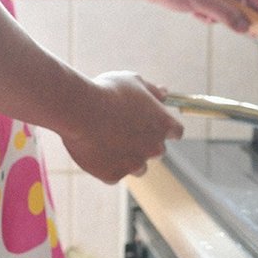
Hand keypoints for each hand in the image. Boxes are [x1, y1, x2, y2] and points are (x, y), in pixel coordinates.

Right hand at [60, 71, 183, 183]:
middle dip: (145, 143)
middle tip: (124, 130)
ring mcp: (135, 164)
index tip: (154, 123)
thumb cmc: (107, 92)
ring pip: (138, 167)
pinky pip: (114, 173)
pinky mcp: (114, 175)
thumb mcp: (132, 81)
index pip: (176, 132)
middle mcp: (154, 148)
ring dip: (128, 157)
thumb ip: (151, 90)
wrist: (80, 111)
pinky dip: (106, 164)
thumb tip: (164, 93)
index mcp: (163, 124)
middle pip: (158, 151)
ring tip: (107, 140)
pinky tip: (94, 149)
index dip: (165, 128)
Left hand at [141, 0, 257, 32]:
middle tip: (241, 30)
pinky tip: (194, 12)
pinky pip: (215, 0)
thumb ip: (225, 15)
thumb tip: (246, 28)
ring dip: (219, 13)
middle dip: (238, 12)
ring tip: (201, 15)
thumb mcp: (200, 3)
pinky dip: (209, 10)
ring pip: (227, 0)